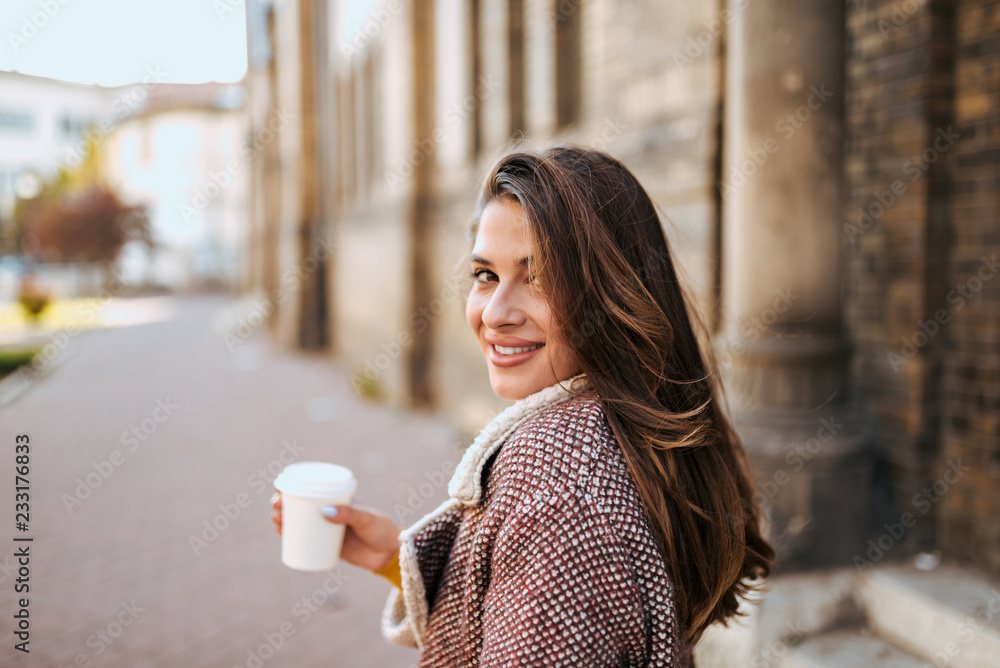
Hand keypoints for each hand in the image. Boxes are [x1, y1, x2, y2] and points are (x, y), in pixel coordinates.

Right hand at [271, 492, 400, 571]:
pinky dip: (291, 536)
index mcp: (339, 499)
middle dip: (284, 502)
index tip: (281, 485)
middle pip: (302, 504)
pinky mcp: (327, 545)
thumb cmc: (380, 529)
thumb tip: (324, 511)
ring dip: (284, 518)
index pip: (314, 487)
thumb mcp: (366, 518)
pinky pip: (305, 539)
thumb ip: (349, 514)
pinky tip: (281, 533)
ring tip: (276, 520)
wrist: (389, 554)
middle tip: (276, 505)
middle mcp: (330, 511)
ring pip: (300, 521)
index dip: (295, 485)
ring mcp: (327, 528)